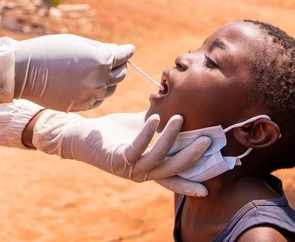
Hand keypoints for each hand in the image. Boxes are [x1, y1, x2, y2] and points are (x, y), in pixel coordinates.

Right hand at [13, 34, 133, 111]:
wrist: (24, 71)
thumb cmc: (50, 50)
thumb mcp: (77, 42)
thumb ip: (100, 48)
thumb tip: (115, 51)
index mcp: (100, 60)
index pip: (124, 55)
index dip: (127, 51)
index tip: (129, 49)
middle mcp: (99, 79)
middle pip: (121, 74)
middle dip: (119, 65)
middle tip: (113, 60)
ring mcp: (91, 95)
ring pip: (111, 88)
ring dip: (108, 80)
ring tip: (96, 71)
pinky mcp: (81, 106)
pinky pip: (97, 99)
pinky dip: (97, 92)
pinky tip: (87, 83)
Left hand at [31, 110, 210, 195]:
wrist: (85, 135)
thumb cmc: (115, 131)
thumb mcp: (143, 127)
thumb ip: (162, 123)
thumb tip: (182, 107)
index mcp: (151, 167)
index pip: (175, 176)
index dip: (191, 182)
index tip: (209, 187)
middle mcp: (143, 172)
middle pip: (172, 168)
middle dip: (191, 157)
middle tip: (208, 141)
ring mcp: (131, 167)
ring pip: (157, 157)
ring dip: (170, 138)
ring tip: (179, 118)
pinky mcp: (118, 158)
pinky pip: (137, 147)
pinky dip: (147, 133)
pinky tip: (155, 118)